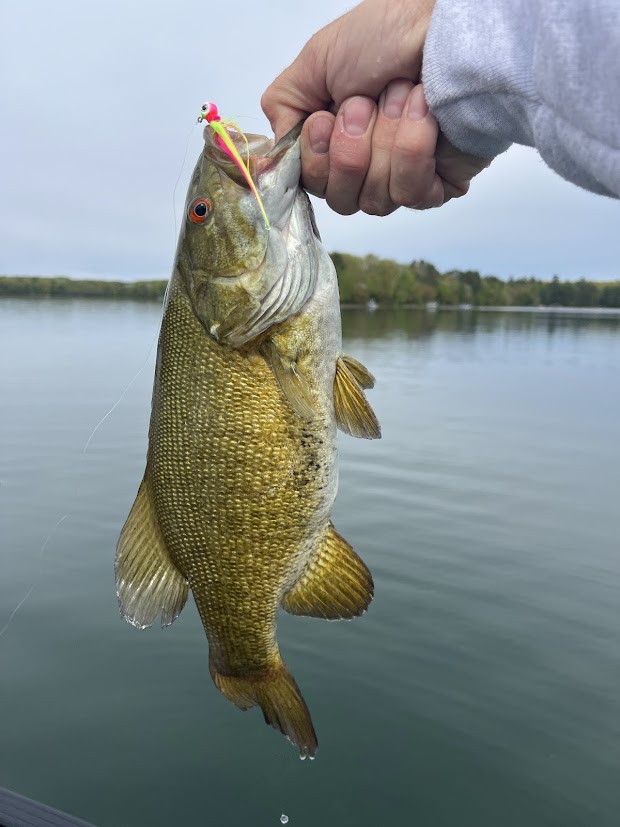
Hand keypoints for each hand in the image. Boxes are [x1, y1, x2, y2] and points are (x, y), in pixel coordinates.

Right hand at [261, 0, 490, 215]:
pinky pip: (411, 194)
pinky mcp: (439, 186)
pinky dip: (413, 147)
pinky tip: (425, 112)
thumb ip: (283, 109)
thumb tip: (274, 157)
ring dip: (385, 139)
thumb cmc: (387, 35)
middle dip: (351, 149)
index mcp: (336, 143)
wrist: (444, 29)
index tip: (327, 119)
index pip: (313, 186)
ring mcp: (403, 179)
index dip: (318, 160)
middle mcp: (368, 168)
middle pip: (343, 201)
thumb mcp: (315, 62)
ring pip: (376, 199)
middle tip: (366, 103)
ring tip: (402, 96)